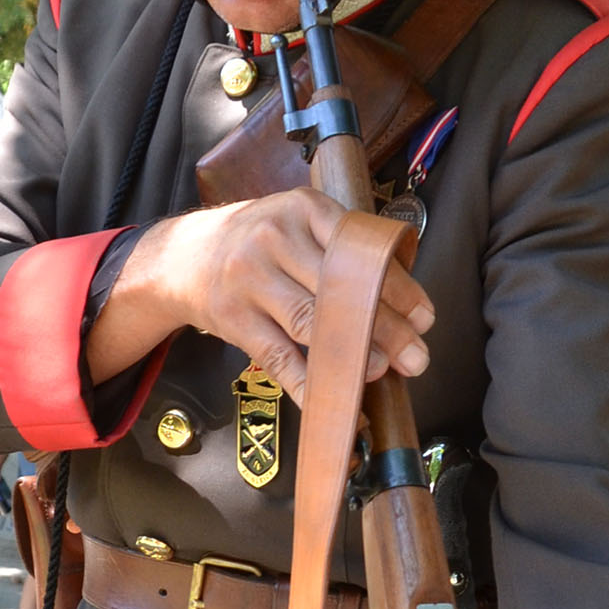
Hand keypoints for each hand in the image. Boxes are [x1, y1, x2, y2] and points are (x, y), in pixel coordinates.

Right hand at [85, 190, 432, 401]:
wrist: (184, 256)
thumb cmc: (260, 243)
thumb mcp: (299, 223)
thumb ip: (343, 247)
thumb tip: (403, 299)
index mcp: (305, 210)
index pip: (361, 252)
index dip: (398, 288)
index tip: (424, 318)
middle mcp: (276, 238)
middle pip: (341, 289)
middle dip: (385, 327)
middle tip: (416, 357)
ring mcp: (250, 278)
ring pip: (310, 324)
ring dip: (352, 355)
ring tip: (382, 372)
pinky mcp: (234, 317)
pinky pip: (278, 357)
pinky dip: (307, 383)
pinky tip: (332, 398)